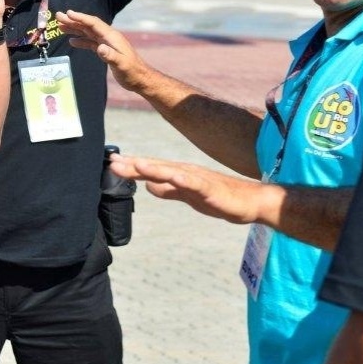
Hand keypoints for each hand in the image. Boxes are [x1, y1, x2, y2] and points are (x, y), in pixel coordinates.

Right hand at [55, 10, 152, 90]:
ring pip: (88, 32)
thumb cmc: (132, 72)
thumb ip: (111, 56)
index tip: (68, 13)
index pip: (94, 24)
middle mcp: (108, 37)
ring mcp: (106, 43)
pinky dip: (81, 40)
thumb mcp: (122, 65)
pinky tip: (72, 41)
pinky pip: (90, 42)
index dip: (81, 18)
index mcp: (112, 37)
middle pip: (88, 25)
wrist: (140, 78)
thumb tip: (99, 47)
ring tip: (60, 26)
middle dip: (73, 20)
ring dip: (75, 28)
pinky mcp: (105, 50)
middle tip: (58, 16)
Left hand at [107, 154, 262, 225]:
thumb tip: (148, 186)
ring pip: (172, 173)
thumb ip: (168, 190)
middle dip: (134, 165)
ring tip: (136, 165)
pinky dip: (184, 180)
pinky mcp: (211, 190)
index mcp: (179, 174)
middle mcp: (186, 172)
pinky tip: (174, 178)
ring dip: (154, 168)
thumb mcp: (187, 195)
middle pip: (156, 167)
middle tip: (113, 162)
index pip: (151, 168)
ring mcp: (199, 180)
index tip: (111, 163)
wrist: (251, 202)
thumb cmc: (220, 197)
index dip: (131, 166)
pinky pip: (196, 185)